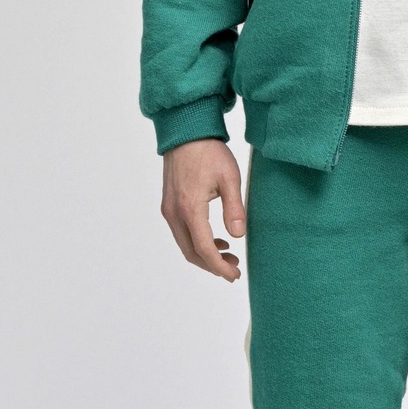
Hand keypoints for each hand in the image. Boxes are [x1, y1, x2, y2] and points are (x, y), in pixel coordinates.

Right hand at [161, 139, 245, 280]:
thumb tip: (238, 236)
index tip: (234, 275)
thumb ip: (234, 209)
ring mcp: (168, 209)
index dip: (219, 266)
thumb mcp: (230, 178)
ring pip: (184, 244)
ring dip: (205, 254)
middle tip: (234, 268)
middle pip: (191, 252)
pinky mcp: (169, 205)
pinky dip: (197, 242)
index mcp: (190, 208)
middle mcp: (174, 213)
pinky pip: (181, 233)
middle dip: (212, 265)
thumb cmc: (209, 152)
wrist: (186, 133)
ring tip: (229, 254)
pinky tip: (216, 238)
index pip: (204, 249)